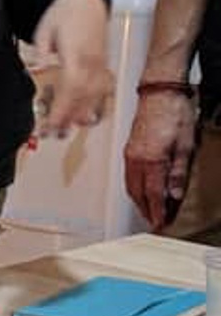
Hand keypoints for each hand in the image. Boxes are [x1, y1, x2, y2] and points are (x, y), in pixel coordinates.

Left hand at [32, 0, 111, 136]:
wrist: (86, 0)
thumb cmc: (63, 14)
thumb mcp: (44, 29)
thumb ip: (40, 51)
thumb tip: (35, 69)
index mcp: (77, 54)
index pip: (71, 87)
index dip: (62, 109)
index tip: (50, 125)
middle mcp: (93, 62)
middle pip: (83, 97)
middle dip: (69, 118)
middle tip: (53, 135)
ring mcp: (101, 65)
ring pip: (96, 97)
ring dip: (82, 115)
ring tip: (66, 131)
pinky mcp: (105, 66)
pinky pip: (105, 90)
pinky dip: (98, 105)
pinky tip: (88, 118)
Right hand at [124, 87, 198, 229]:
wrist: (160, 92)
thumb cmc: (174, 113)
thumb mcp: (186, 145)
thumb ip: (178, 172)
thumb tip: (175, 193)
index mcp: (151, 161)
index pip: (153, 194)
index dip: (158, 211)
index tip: (162, 222)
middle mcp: (136, 160)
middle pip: (138, 193)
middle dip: (146, 210)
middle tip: (155, 221)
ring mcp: (130, 154)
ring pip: (130, 185)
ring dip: (138, 200)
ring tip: (148, 210)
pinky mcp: (129, 148)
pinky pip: (128, 175)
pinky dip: (134, 187)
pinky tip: (140, 189)